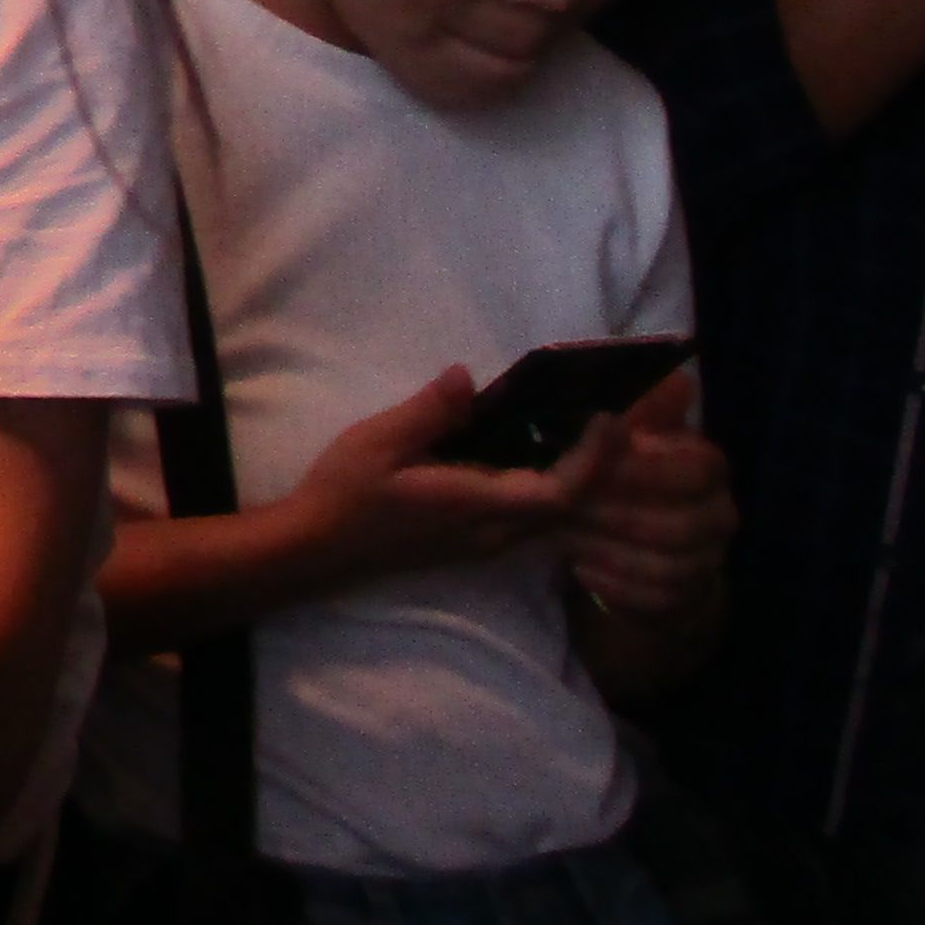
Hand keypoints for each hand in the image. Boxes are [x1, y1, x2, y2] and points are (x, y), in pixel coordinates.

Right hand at [282, 368, 622, 587]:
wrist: (316, 548)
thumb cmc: (345, 493)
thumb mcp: (378, 441)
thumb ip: (429, 412)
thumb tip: (468, 377)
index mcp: (475, 507)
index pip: (558, 493)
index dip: (592, 459)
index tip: (606, 416)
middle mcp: (493, 533)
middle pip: (567, 506)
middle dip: (598, 464)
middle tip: (608, 412)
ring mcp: (484, 541)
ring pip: (552, 513)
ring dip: (577, 475)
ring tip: (583, 426)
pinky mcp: (474, 539)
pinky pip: (531, 514)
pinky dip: (551, 483)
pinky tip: (539, 450)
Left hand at [557, 366, 730, 626]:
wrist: (642, 546)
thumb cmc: (626, 476)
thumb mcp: (629, 436)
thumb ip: (644, 408)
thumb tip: (675, 379)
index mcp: (710, 469)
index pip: (696, 469)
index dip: (644, 468)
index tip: (593, 463)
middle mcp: (721, 517)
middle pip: (679, 525)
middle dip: (616, 514)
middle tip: (563, 505)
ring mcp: (707, 563)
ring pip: (666, 566)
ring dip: (608, 548)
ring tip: (562, 532)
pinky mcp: (684, 601)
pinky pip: (653, 599)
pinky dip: (612, 582)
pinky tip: (578, 565)